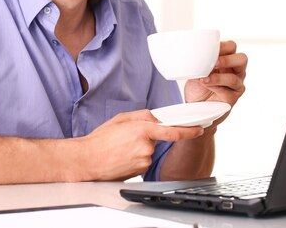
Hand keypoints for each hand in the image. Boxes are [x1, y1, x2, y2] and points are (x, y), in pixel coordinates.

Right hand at [80, 109, 203, 180]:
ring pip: (150, 150)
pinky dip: (136, 158)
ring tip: (121, 149)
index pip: (171, 131)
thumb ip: (141, 115)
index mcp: (141, 130)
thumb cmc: (100, 140)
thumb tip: (155, 117)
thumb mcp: (120, 119)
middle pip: (156, 139)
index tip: (198, 129)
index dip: (188, 131)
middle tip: (126, 139)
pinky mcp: (140, 170)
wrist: (88, 161)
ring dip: (140, 148)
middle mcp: (145, 146)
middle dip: (146, 137)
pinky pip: (144, 161)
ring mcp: (143, 159)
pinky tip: (122, 157)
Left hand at [184, 40, 247, 107]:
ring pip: (234, 78)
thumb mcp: (196, 69)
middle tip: (214, 62)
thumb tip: (191, 54)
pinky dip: (214, 87)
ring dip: (217, 77)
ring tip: (204, 77)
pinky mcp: (232, 98)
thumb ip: (199, 61)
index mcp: (227, 60)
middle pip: (242, 59)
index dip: (223, 45)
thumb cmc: (198, 85)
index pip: (232, 47)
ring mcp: (236, 85)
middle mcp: (236, 71)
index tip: (210, 48)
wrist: (194, 105)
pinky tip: (205, 84)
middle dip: (227, 60)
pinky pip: (226, 92)